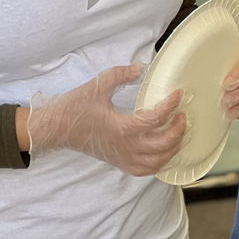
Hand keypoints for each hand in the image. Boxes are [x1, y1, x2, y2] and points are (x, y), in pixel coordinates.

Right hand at [27, 64, 188, 175]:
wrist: (56, 128)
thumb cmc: (75, 108)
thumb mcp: (98, 85)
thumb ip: (121, 74)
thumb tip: (141, 68)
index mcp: (122, 128)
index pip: (156, 119)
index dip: (171, 105)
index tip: (178, 94)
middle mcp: (125, 147)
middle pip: (164, 144)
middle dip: (178, 130)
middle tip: (182, 115)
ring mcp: (122, 158)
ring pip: (158, 162)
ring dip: (173, 149)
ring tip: (178, 133)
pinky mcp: (118, 163)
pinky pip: (145, 170)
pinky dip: (159, 163)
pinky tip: (164, 151)